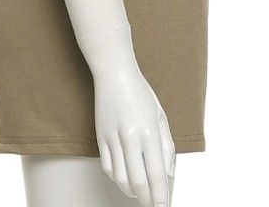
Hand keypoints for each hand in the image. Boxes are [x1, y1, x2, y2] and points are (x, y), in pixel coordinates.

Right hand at [92, 62, 175, 206]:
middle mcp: (131, 137)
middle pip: (138, 182)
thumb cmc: (140, 92)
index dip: (160, 197)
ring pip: (120, 178)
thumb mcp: (161, 116)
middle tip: (152, 205)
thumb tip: (168, 174)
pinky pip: (107, 167)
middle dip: (146, 200)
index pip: (156, 175)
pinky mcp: (100, 137)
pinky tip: (124, 177)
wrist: (114, 73)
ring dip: (131, 191)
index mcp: (149, 131)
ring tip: (139, 192)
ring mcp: (113, 138)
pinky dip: (116, 178)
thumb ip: (167, 146)